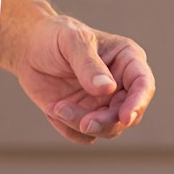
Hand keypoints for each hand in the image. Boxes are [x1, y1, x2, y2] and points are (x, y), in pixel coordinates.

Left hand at [6, 12, 154, 145]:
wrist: (30, 49)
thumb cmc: (55, 37)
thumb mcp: (72, 41)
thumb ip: (89, 64)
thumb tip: (108, 89)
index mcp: (127, 60)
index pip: (143, 84)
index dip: (138, 102)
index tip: (125, 117)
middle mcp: (120, 85)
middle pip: (127, 114)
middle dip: (106, 122)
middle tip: (84, 123)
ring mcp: (103, 103)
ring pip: (106, 128)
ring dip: (80, 124)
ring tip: (56, 107)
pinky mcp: (85, 116)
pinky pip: (84, 136)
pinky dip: (67, 128)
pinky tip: (52, 108)